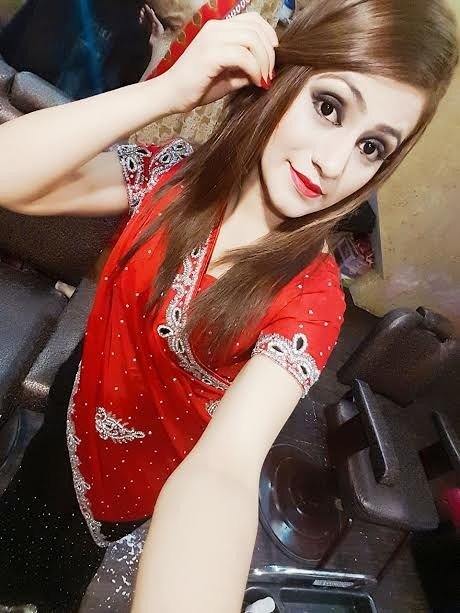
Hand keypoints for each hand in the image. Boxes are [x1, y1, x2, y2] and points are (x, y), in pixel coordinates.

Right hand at [160, 12, 277, 113]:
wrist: (170, 95)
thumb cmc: (196, 87)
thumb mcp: (228, 76)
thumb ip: (245, 68)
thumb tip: (266, 69)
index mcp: (218, 29)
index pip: (252, 20)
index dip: (269, 35)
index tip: (273, 57)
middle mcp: (215, 28)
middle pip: (256, 28)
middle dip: (269, 53)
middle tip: (270, 74)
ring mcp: (212, 39)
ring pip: (252, 39)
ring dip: (264, 61)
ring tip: (263, 79)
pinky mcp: (210, 54)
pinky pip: (243, 56)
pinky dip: (255, 70)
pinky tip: (255, 82)